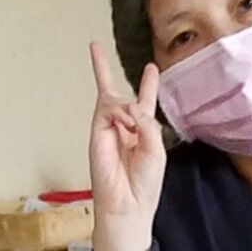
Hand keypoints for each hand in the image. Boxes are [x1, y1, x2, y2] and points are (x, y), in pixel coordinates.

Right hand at [89, 42, 165, 220]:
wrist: (127, 204)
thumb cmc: (145, 183)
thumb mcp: (156, 151)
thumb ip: (147, 125)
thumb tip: (129, 106)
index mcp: (144, 133)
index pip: (145, 104)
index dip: (148, 85)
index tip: (150, 67)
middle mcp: (125, 128)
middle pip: (118, 95)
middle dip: (104, 70)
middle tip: (95, 46)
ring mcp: (108, 129)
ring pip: (114, 101)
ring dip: (127, 108)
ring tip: (132, 125)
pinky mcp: (97, 133)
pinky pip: (107, 110)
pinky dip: (119, 111)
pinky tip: (126, 120)